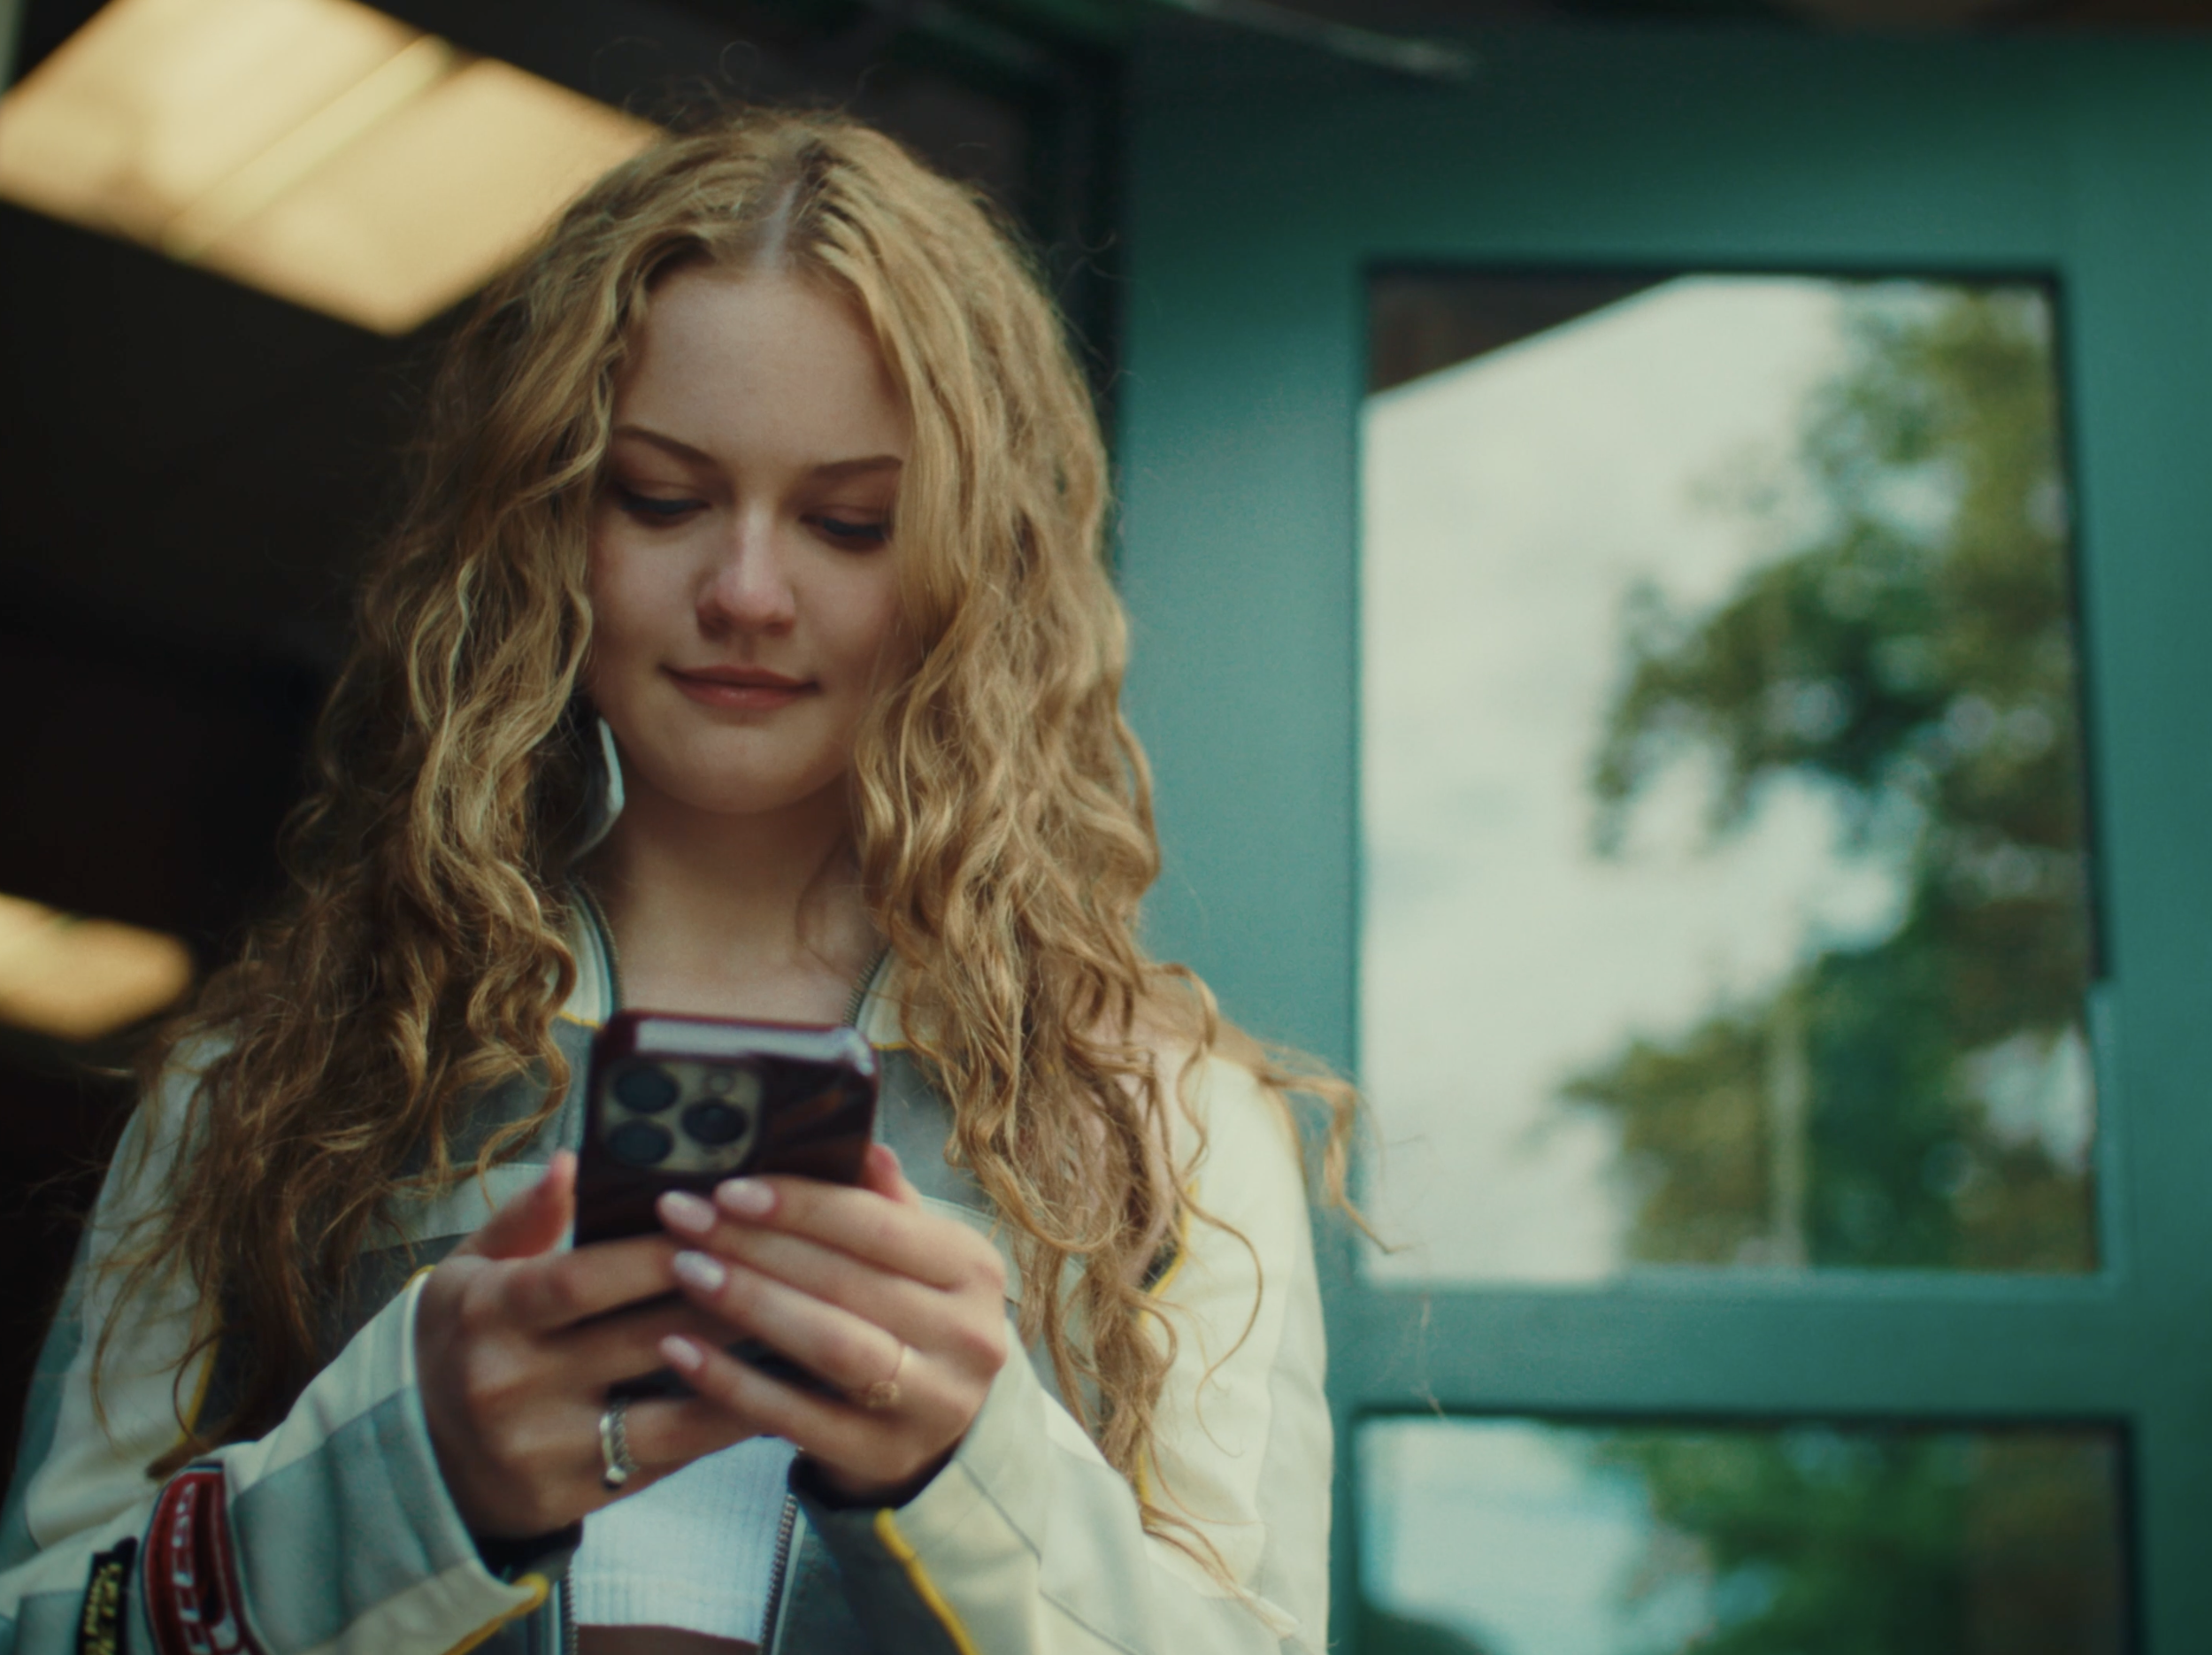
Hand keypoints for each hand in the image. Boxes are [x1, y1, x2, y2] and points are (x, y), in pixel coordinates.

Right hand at [415, 1152, 759, 1537]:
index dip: (656, 1251)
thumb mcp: (469, 1272)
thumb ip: (524, 1218)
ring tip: (807, 1330)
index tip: (723, 1217)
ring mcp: (542, 1447)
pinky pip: (669, 1457)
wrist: (422, 1460)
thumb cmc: (466, 1341)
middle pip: (640, 1337)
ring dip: (744, 1369)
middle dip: (725, 1300)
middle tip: (796, 1267)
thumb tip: (573, 1162)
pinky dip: (725, 1423)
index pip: (584, 1277)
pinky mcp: (573, 1496)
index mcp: (488, 1311)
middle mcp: (509, 1383)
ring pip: (669, 1408)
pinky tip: (778, 1392)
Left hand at [653, 1143, 1009, 1504]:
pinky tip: (679, 1348)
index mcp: (975, 1270)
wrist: (935, 1428)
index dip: (802, 1205)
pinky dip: (732, 1381)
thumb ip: (886, 1204)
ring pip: (830, 1344)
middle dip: (757, 1245)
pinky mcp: (884, 1455)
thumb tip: (863, 1143)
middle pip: (847, 1281)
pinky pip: (796, 1415)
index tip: (729, 1188)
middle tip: (684, 1219)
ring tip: (684, 1269)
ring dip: (749, 1302)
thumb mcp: (916, 1258)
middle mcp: (969, 1336)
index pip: (880, 1226)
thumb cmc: (910, 1319)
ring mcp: (932, 1403)